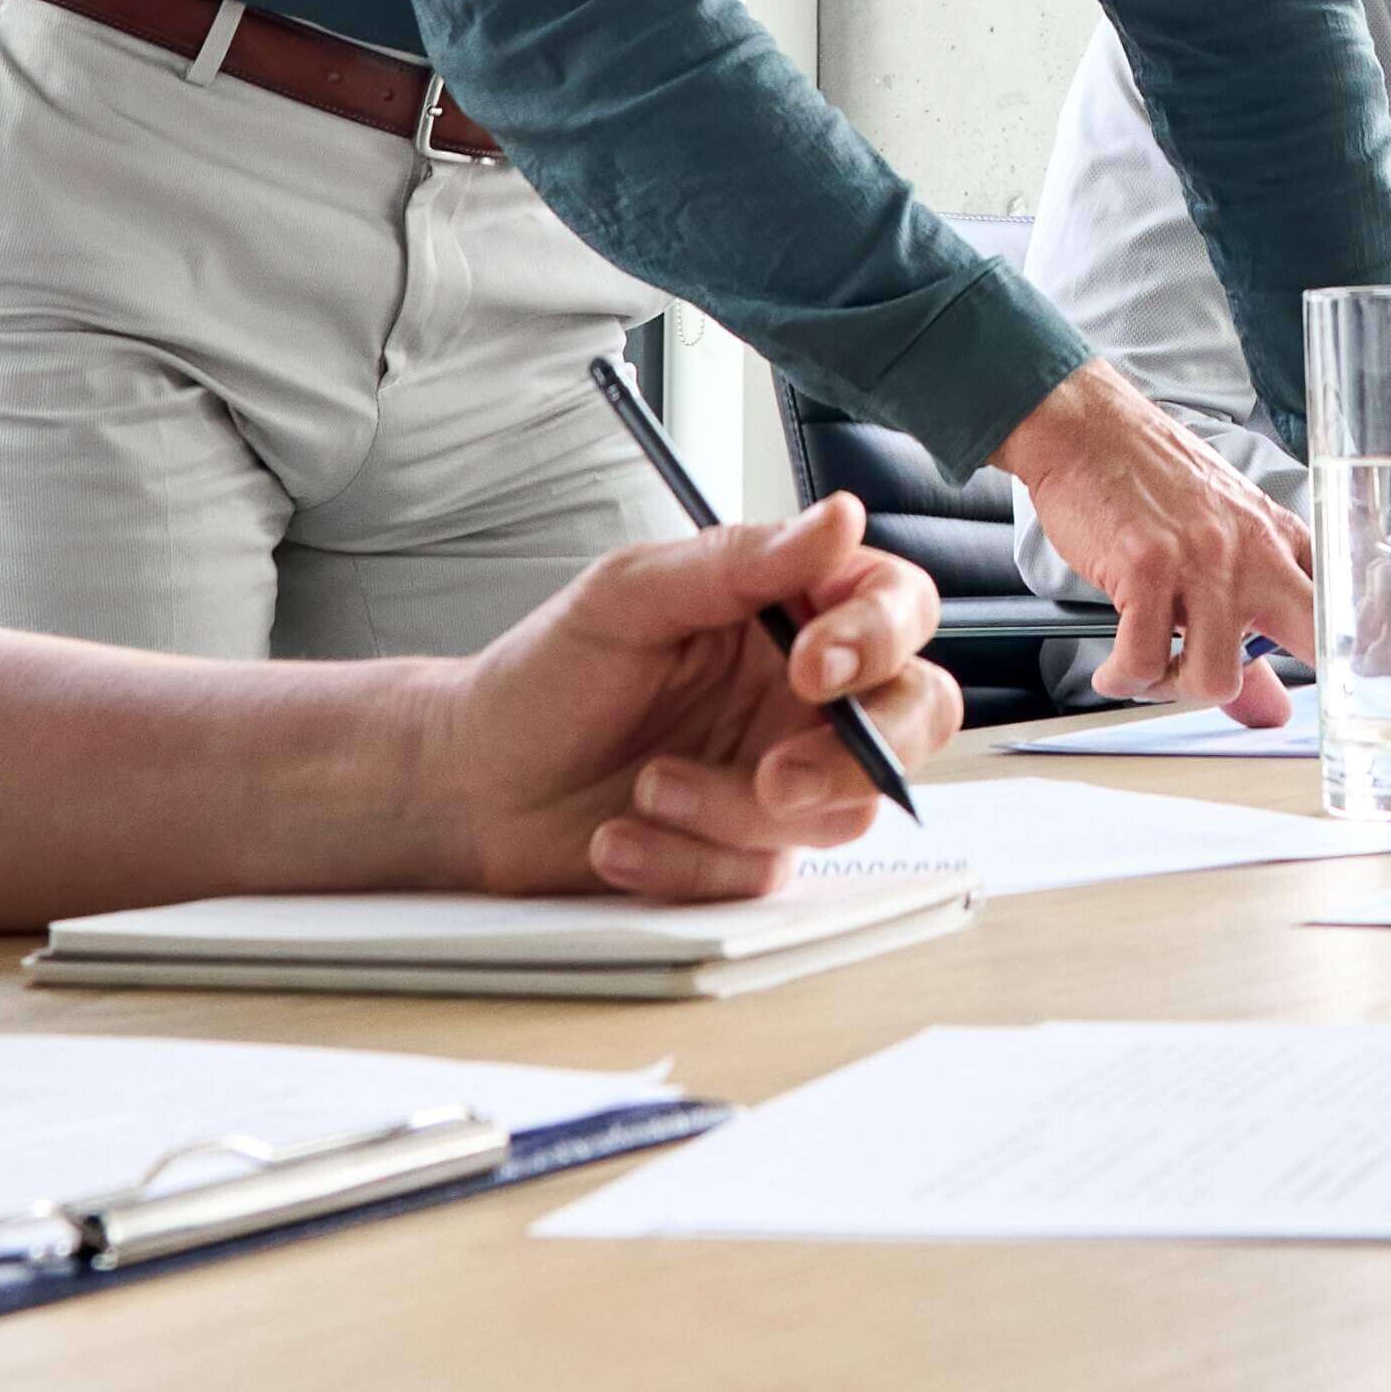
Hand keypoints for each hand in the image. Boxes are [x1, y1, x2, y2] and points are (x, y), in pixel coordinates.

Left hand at [422, 502, 960, 899]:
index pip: (895, 609)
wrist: (474, 785)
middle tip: (776, 776)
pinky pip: (763, 873)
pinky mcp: (747, 854)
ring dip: (733, 810)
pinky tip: (621, 837)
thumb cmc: (547, 675)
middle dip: (857, 755)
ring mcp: (784, 778)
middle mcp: (803, 695)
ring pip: (839, 810)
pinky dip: (686, 859)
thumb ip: (741, 560)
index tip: (814, 662)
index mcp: (790, 612)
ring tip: (647, 788)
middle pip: (916, 716)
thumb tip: (838, 518)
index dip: (879, 638)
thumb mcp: (631, 595)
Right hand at [994, 362, 1314, 726]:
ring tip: (1153, 668)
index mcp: (1280, 539)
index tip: (1343, 696)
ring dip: (1175, 689)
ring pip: (1214, 679)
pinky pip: (1142, 662)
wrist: (1089, 429)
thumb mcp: (1218, 542)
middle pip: (1310, 640)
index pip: (1341, 606)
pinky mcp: (1145, 570)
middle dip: (1287, 684)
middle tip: (1234, 699)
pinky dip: (1122, 678)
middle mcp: (1253, 551)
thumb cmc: (1152, 480)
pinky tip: (1115, 667)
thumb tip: (1273, 712)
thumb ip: (1250, 631)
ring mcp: (1201, 561)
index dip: (1354, 657)